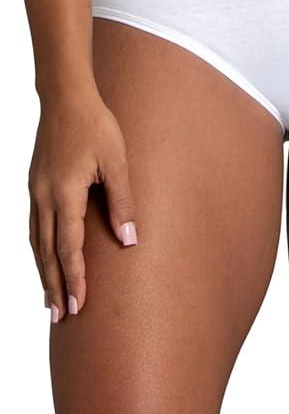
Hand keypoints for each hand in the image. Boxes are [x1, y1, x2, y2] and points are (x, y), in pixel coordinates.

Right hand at [28, 81, 138, 320]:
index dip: (74, 279)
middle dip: (54, 286)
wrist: (65, 96)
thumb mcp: (116, 160)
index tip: (78, 306)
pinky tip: (45, 258)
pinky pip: (34, 226)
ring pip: (37, 242)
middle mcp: (44, 197)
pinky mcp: (34, 184)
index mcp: (65, 194)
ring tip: (49, 298)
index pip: (69, 248)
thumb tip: (129, 241)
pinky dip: (38, 249)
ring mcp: (36, 191)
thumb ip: (122, 201)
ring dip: (43, 271)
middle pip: (47, 253)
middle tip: (59, 316)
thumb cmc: (95, 125)